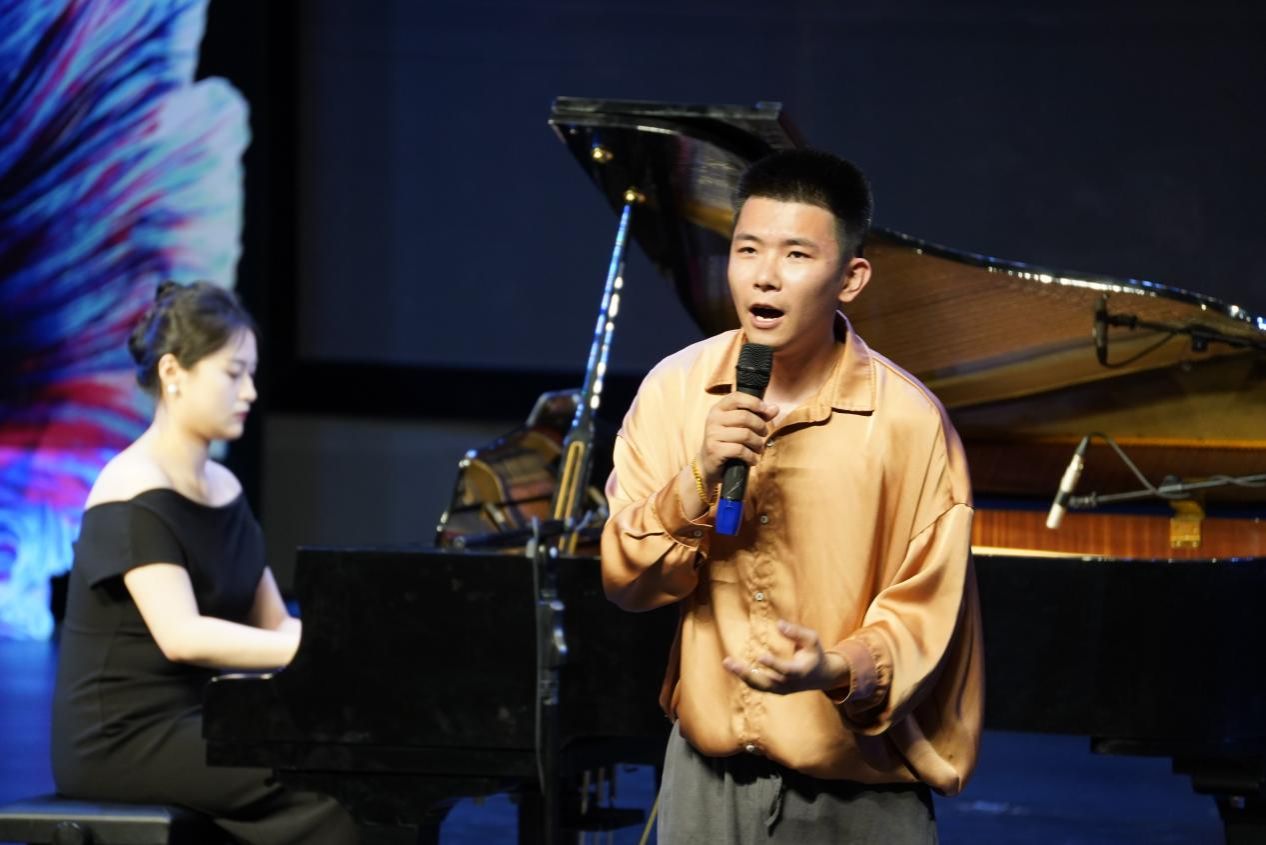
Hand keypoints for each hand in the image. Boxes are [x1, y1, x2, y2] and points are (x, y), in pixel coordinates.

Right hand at [696, 392, 778, 487]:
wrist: (709, 464)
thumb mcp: (740, 426)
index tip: (766, 411)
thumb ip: (757, 416)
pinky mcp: (714, 450)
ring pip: (745, 434)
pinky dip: (751, 457)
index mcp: (718, 409)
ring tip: (759, 449)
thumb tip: (775, 408)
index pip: (737, 397)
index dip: (754, 402)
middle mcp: (713, 419)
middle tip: (764, 434)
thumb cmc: (727, 442)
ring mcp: (712, 434)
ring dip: (757, 444)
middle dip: (760, 426)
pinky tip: (752, 460)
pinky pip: (740, 450)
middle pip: (744, 417)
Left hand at [723, 620, 849, 694]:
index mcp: (800, 672)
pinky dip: (745, 677)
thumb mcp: (812, 640)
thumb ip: (796, 632)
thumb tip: (779, 624)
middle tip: (730, 663)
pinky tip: (733, 666)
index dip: (773, 665)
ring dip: (742, 675)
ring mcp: (781, 689)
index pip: (785, 671)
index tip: (760, 656)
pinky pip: (758, 685)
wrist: (822, 676)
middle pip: (766, 683)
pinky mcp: (775, 690)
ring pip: (759, 686)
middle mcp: (789, 684)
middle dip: (747, 674)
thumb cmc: (814, 653)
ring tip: (726, 662)